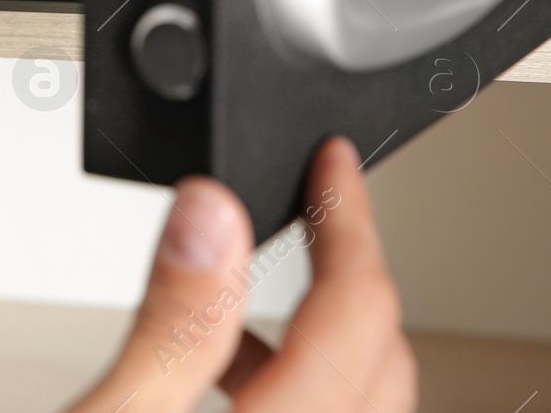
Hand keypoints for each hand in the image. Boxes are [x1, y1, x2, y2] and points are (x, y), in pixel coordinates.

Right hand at [69, 138, 415, 412]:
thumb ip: (167, 323)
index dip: (348, 216)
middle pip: (383, 353)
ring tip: (268, 279)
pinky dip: (305, 379)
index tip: (332, 161)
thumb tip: (208, 214)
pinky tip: (234, 365)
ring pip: (368, 398)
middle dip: (351, 265)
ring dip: (331, 333)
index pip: (355, 308)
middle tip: (319, 200)